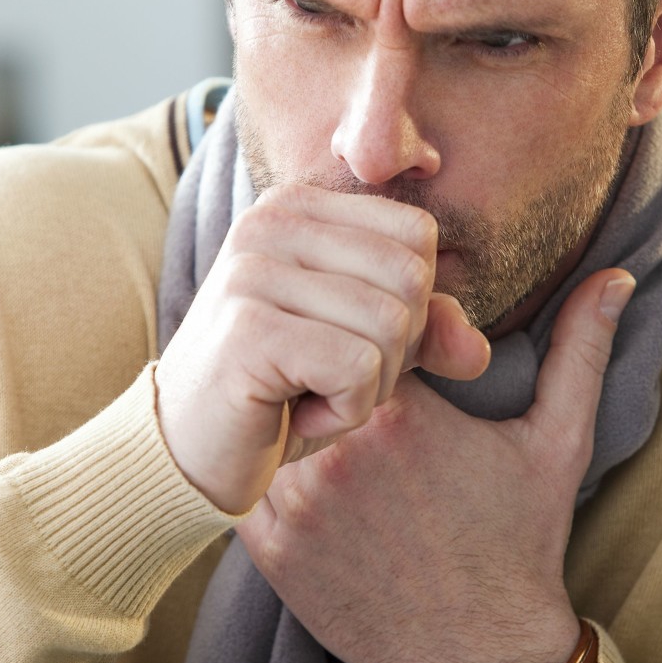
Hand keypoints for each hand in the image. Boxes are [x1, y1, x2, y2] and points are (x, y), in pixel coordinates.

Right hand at [155, 183, 490, 513]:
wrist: (183, 455)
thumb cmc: (277, 395)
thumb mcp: (364, 353)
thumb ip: (426, 333)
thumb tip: (477, 351)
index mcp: (299, 207)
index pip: (417, 235)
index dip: (410, 306)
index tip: (345, 341)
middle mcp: (271, 221)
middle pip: (411, 278)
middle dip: (393, 352)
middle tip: (327, 379)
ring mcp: (253, 271)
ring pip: (391, 325)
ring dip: (366, 389)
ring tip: (306, 396)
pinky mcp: (249, 330)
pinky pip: (358, 369)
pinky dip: (341, 413)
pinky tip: (290, 415)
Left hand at [237, 269, 634, 662]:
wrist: (485, 651)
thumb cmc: (522, 540)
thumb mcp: (559, 439)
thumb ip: (580, 349)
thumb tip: (615, 276)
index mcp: (403, 411)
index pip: (359, 330)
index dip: (375, 339)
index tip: (397, 362)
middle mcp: (338, 451)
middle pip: (308, 371)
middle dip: (329, 374)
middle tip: (355, 395)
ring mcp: (298, 502)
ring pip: (270, 422)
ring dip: (292, 419)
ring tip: (326, 432)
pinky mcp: (271, 549)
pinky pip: (247, 482)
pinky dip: (268, 472)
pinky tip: (311, 484)